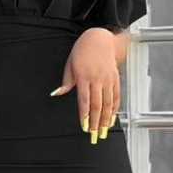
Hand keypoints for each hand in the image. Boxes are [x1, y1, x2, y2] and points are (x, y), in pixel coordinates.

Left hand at [50, 28, 120, 144]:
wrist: (100, 37)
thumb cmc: (83, 50)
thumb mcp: (70, 64)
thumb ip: (66, 81)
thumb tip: (57, 93)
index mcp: (84, 76)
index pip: (84, 100)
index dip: (84, 115)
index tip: (84, 126)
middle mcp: (97, 78)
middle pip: (97, 105)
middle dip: (95, 122)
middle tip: (94, 135)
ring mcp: (108, 79)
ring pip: (108, 103)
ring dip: (105, 119)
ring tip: (103, 130)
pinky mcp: (115, 78)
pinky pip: (116, 96)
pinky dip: (114, 108)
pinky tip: (111, 118)